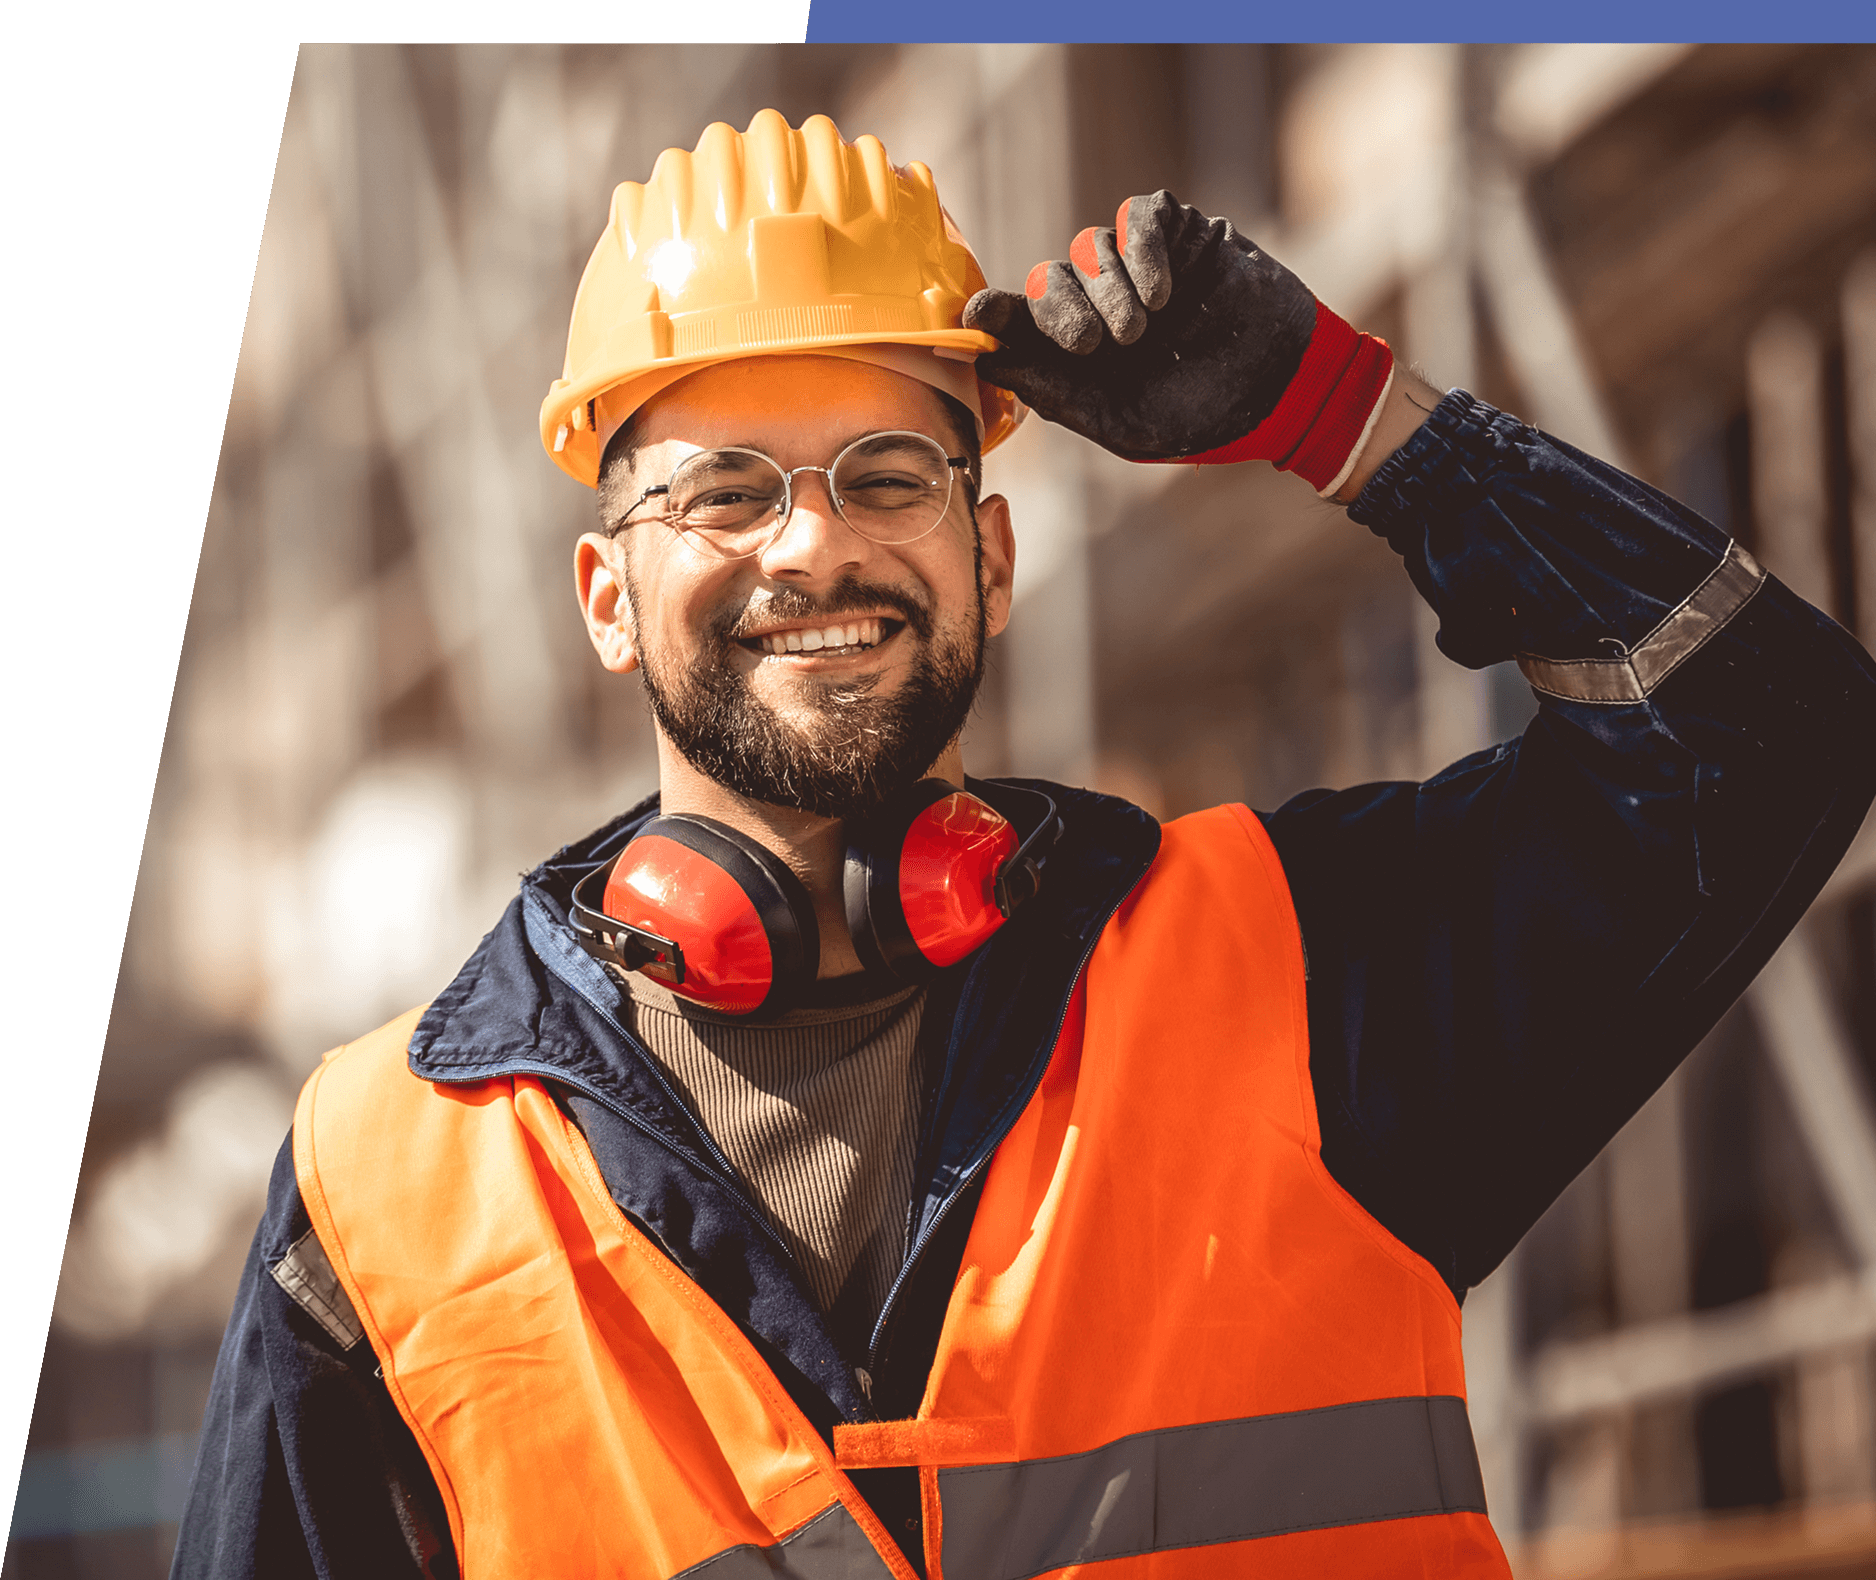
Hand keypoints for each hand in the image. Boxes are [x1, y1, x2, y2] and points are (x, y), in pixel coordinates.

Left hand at [963, 191, 1393, 495]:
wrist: (1285, 392)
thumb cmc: (1202, 419)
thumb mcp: (1119, 420)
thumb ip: (1054, 391)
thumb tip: (987, 360)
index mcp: (1077, 354)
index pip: (1020, 319)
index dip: (994, 312)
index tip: (979, 314)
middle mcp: (1100, 304)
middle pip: (1048, 280)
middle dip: (1060, 309)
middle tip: (1092, 344)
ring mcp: (1138, 266)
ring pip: (1088, 247)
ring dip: (1107, 287)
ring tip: (1142, 328)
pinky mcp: (1180, 235)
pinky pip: (1139, 218)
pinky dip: (1141, 250)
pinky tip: (1161, 293)